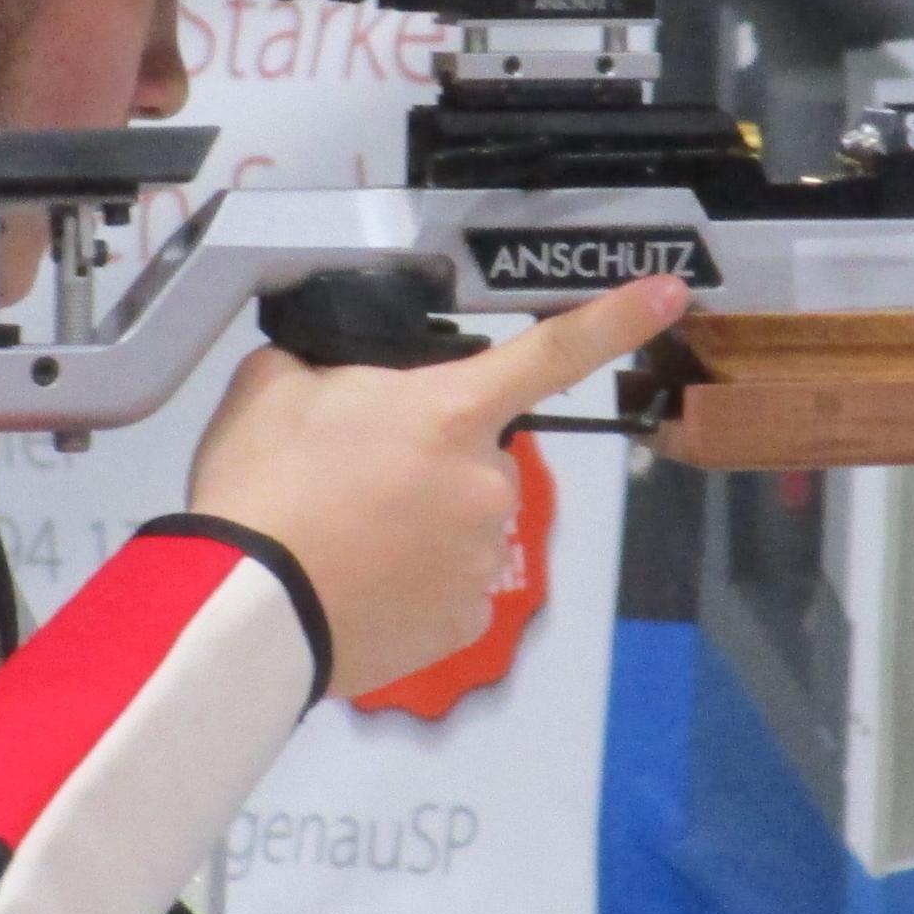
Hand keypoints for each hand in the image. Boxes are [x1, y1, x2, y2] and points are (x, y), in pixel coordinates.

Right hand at [186, 271, 687, 699]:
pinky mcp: (467, 618)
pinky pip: (454, 583)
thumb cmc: (259, 493)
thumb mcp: (272, 387)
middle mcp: (485, 483)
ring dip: (422, 520)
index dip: (616, 318)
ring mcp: (483, 557)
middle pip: (476, 451)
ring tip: (345, 534)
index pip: (550, 352)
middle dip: (430, 456)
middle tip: (353, 477)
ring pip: (466, 520)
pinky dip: (417, 580)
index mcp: (448, 412)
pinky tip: (363, 578)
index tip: (669, 294)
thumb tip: (334, 377)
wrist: (243, 609)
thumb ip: (325, 365)